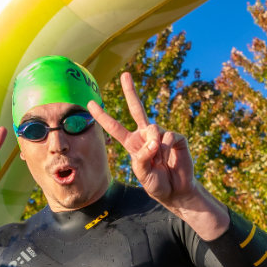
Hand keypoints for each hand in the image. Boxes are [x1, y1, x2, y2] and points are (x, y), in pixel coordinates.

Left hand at [88, 72, 221, 222]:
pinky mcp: (176, 139)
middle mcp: (145, 136)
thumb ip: (143, 157)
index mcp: (133, 144)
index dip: (102, 116)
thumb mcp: (143, 174)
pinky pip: (168, 136)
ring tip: (159, 159)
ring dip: (154, 144)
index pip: (115, 127)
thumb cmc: (157, 184)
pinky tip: (169, 155)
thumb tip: (153, 140)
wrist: (176, 191)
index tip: (90, 104)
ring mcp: (161, 136)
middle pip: (136, 109)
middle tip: (125, 75)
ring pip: (153, 128)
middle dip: (130, 91)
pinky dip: (167, 146)